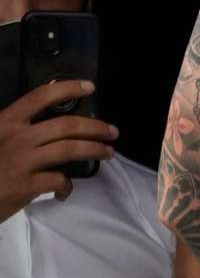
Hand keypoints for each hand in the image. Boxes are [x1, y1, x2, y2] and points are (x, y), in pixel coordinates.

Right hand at [0, 80, 116, 220]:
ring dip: (94, 150)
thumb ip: (17, 130)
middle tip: (112, 131)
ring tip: (107, 153)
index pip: (40, 97)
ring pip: (70, 149)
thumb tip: (48, 126)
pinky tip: (64, 190)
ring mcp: (22, 161)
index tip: (90, 87)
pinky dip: (67, 186)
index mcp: (6, 121)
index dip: (67, 88)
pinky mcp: (26, 185)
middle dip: (95, 126)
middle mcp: (16, 137)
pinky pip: (59, 180)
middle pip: (66, 125)